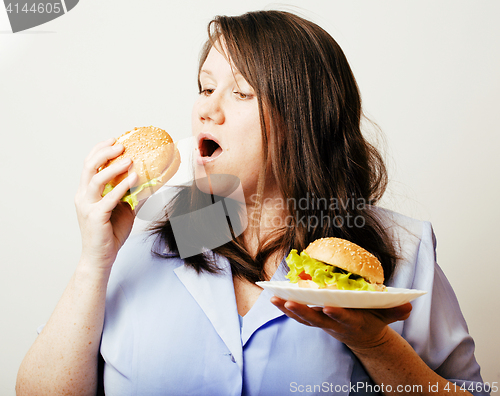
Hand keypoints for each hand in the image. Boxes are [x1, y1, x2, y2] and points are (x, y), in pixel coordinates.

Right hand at [75, 138, 138, 270]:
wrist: (100, 257)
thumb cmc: (110, 233)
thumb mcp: (124, 209)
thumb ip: (132, 194)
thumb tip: (151, 181)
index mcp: (87, 192)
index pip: (89, 165)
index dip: (100, 150)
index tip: (114, 140)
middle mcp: (83, 196)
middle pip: (89, 167)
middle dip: (104, 153)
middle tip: (121, 146)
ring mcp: (87, 206)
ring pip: (97, 180)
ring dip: (114, 167)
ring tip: (129, 159)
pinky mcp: (95, 216)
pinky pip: (109, 197)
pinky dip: (122, 186)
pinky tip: (135, 178)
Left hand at [271, 297, 411, 351]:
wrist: (363, 336)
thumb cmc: (373, 320)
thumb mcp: (387, 316)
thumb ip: (395, 311)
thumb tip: (408, 306)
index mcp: (353, 321)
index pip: (344, 318)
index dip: (337, 314)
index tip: (328, 307)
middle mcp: (334, 324)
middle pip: (316, 319)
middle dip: (303, 312)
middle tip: (289, 302)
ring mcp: (323, 323)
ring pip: (304, 318)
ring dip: (289, 310)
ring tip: (275, 299)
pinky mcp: (314, 320)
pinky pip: (298, 316)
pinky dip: (286, 309)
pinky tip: (275, 299)